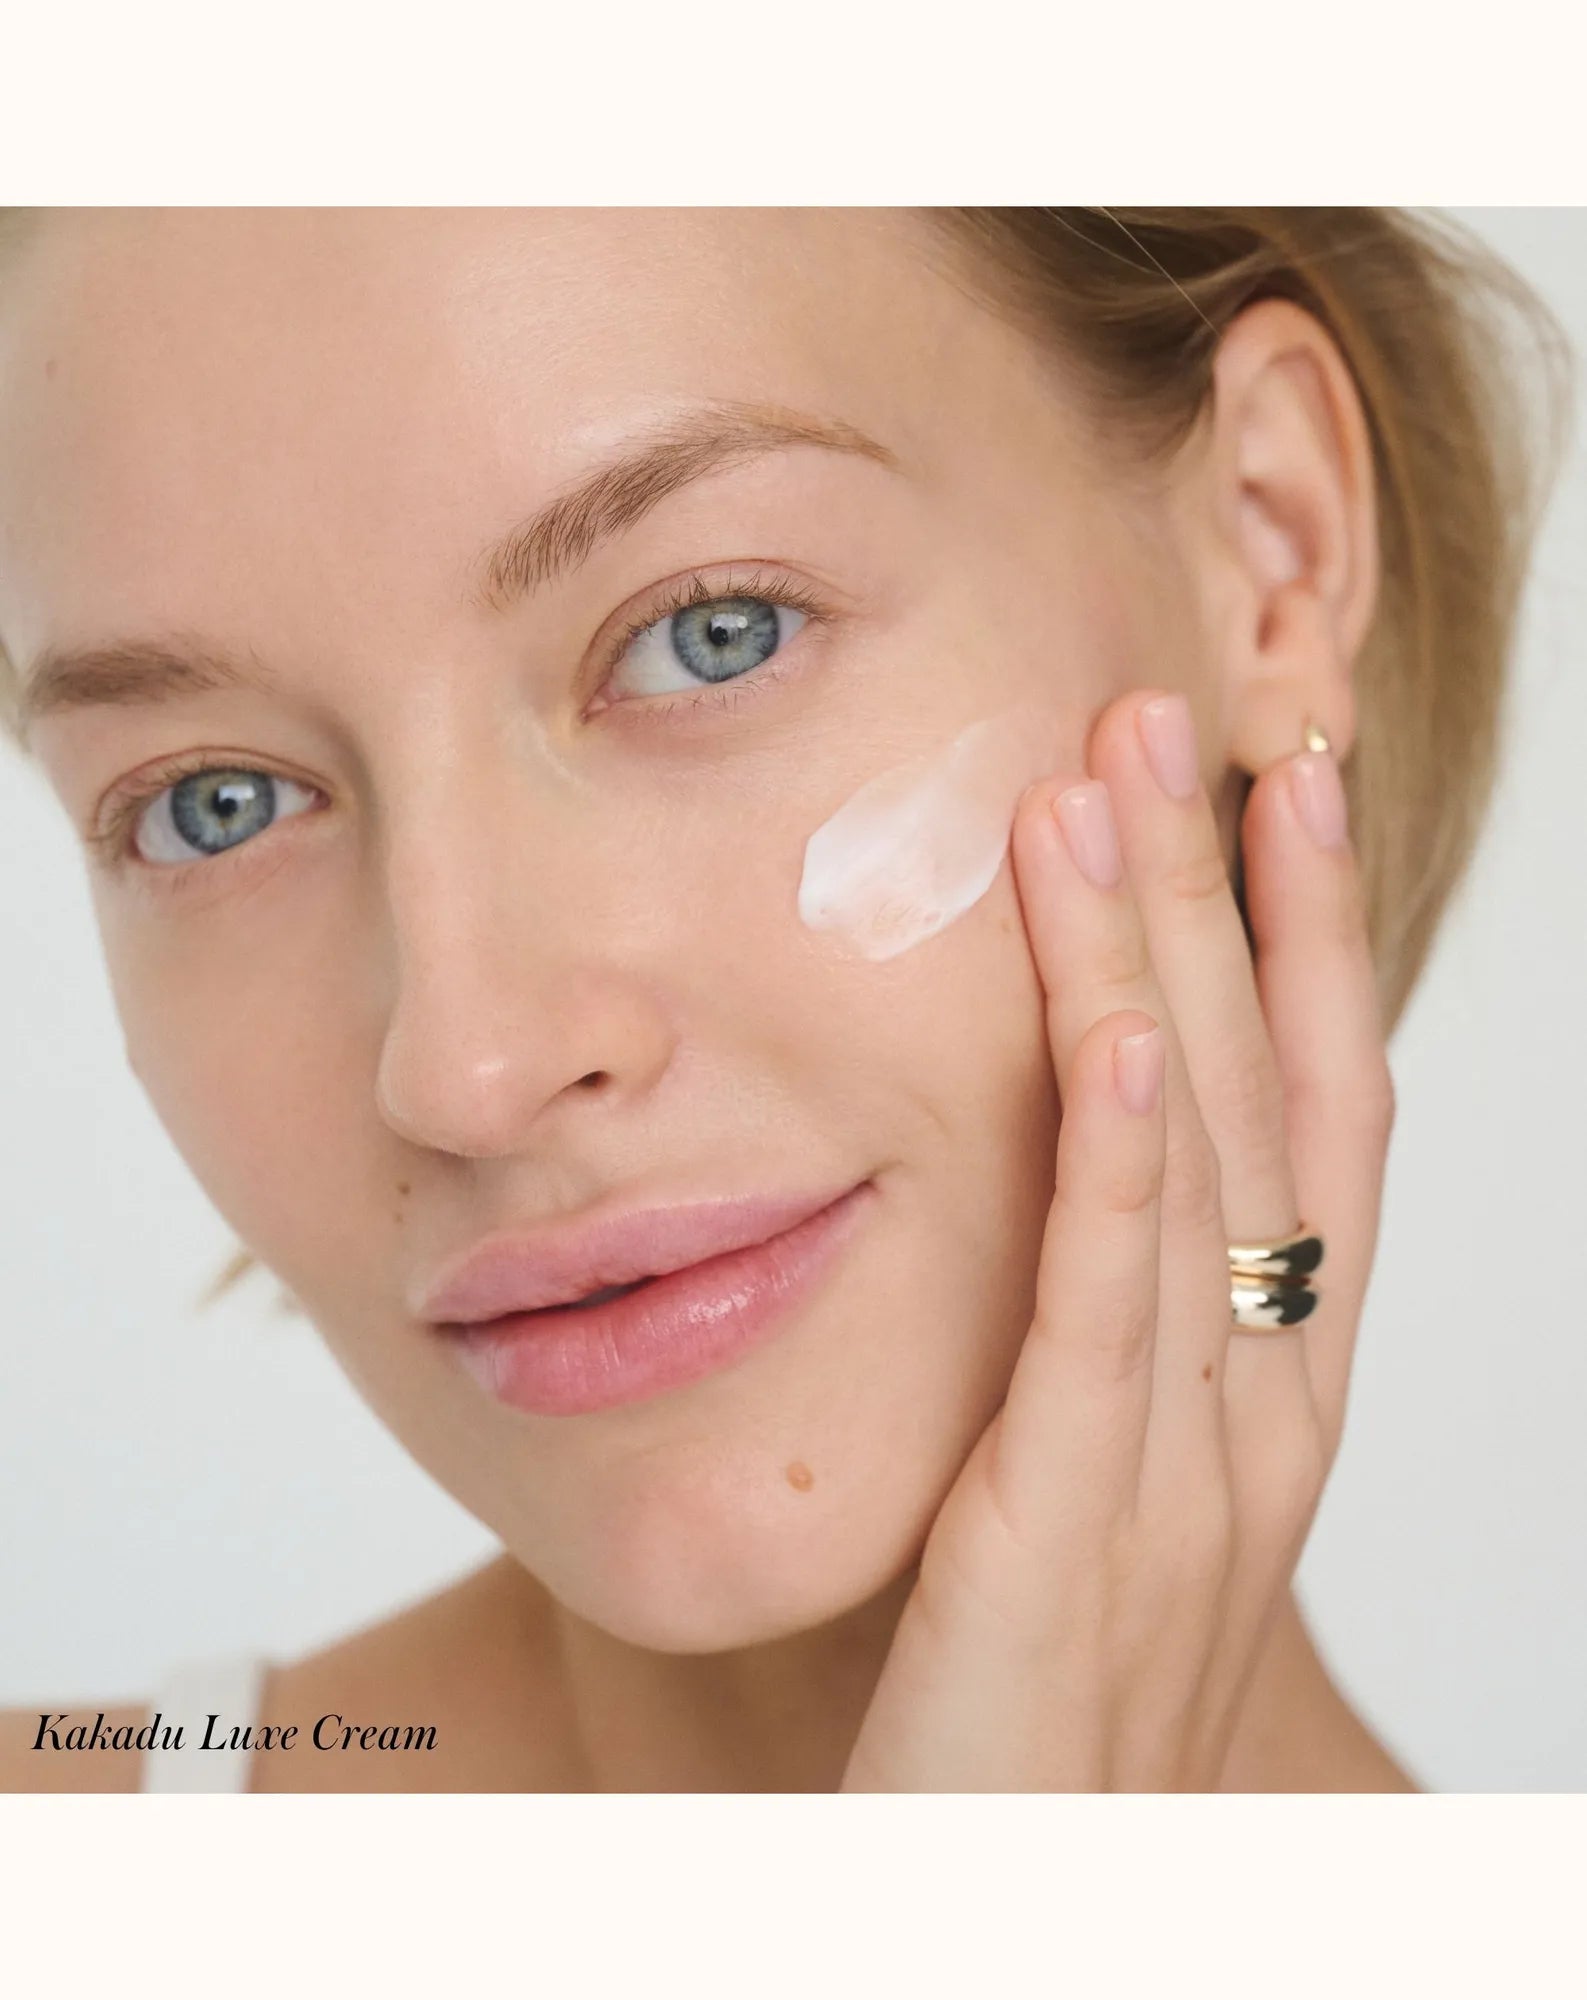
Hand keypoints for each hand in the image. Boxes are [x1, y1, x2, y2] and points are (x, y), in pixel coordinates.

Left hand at [840, 688, 1394, 1790]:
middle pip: (1260, 1110)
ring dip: (1157, 965)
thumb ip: (1109, 1360)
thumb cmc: (1043, 1714)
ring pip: (1187, 1173)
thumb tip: (1080, 1193)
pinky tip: (1104, 1028)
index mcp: (1269, 1407)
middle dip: (1228, 901)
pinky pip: (1105, 1327)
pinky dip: (1115, 1168)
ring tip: (1114, 788)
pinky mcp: (1064, 1546)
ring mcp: (1181, 1486)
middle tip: (1182, 712)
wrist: (1014, 1930)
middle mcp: (1258, 1427)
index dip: (1309, 952)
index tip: (1277, 790)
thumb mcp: (1102, 1508)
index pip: (1315, 1132)